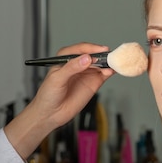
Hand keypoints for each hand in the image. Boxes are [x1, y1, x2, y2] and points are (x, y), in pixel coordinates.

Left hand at [5, 42, 113, 157]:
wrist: (51, 114)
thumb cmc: (48, 94)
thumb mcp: (57, 79)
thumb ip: (71, 68)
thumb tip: (86, 59)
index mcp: (66, 57)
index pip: (81, 49)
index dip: (91, 48)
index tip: (99, 51)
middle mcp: (78, 63)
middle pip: (93, 54)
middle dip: (102, 54)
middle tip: (109, 56)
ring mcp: (87, 72)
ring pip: (100, 63)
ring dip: (108, 62)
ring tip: (113, 63)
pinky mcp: (94, 82)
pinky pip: (104, 74)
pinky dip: (110, 71)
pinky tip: (111, 71)